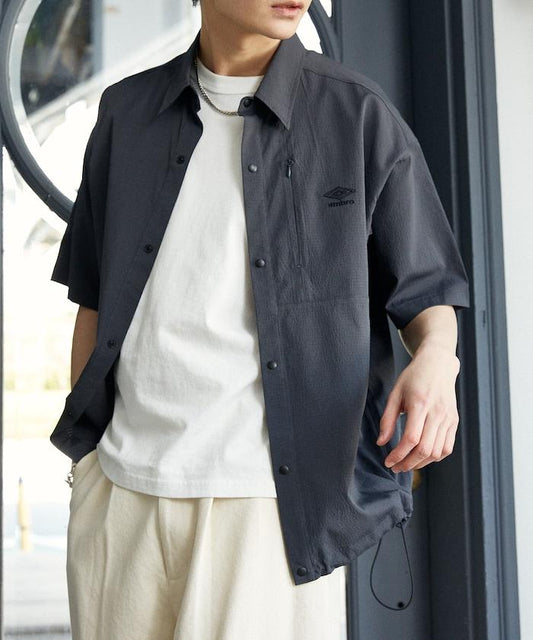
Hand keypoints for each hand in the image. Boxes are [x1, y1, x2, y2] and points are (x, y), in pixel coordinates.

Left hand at [376, 342, 460, 471]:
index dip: (398, 454)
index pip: (411, 439)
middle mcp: (437, 413)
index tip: (388, 461)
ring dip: (420, 463)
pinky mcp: (454, 421)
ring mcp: (448, 418)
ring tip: (406, 464)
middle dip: (408, 463)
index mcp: (420, 405)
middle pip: (425, 449)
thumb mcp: (395, 393)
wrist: (438, 364)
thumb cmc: (413, 377)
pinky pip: (447, 447)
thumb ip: (387, 419)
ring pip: (437, 452)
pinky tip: (422, 457)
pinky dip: (435, 457)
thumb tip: (381, 442)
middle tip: (395, 467)